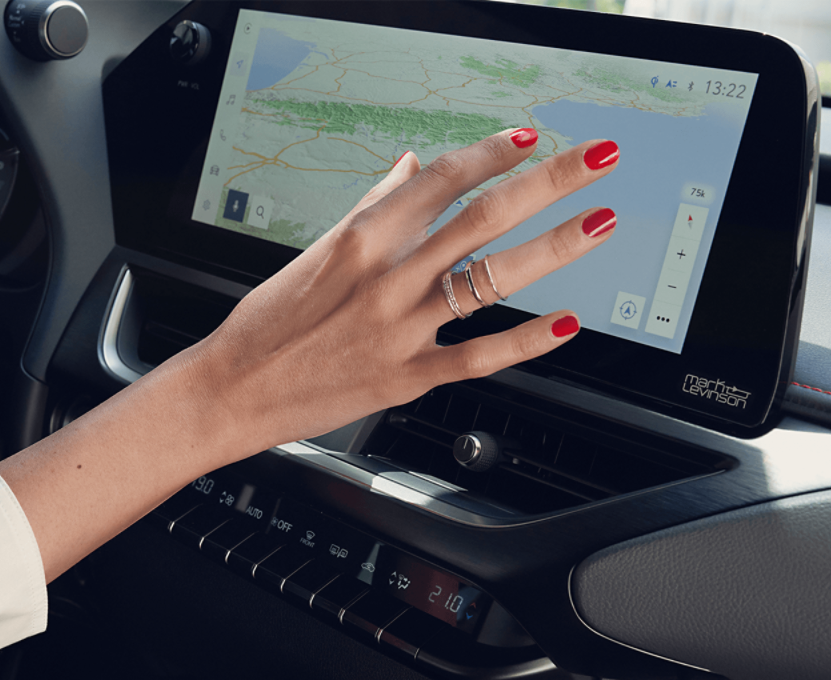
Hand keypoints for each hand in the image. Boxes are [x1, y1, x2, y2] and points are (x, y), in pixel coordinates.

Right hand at [190, 128, 619, 457]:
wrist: (232, 389)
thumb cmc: (268, 321)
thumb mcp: (315, 251)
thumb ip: (372, 208)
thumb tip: (410, 167)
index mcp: (360, 237)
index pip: (442, 179)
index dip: (493, 154)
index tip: (529, 139)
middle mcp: (386, 276)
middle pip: (483, 216)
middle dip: (549, 182)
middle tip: (596, 159)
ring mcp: (400, 327)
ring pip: (493, 278)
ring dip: (555, 247)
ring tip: (598, 224)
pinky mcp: (406, 376)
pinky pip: (478, 354)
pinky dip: (526, 339)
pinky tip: (565, 323)